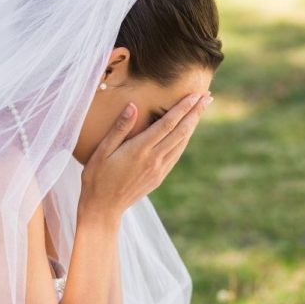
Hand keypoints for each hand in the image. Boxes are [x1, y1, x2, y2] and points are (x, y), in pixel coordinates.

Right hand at [77, 90, 212, 223]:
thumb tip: (133, 106)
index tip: (195, 95)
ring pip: (181, 143)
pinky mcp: (159, 177)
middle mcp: (154, 159)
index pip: (167, 124)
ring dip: (193, 125)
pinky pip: (176, 154)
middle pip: (181, 131)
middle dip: (195, 113)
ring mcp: (159, 169)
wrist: (103, 208)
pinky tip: (187, 132)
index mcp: (140, 150)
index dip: (183, 108)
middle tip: (208, 97)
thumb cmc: (97, 177)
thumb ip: (119, 128)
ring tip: (202, 110)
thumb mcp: (102, 151)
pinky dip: (184, 140)